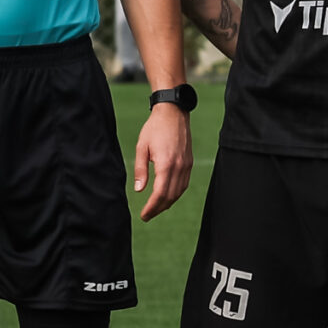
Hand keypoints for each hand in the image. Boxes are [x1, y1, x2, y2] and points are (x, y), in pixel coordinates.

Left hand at [130, 102, 192, 220]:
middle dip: (158, 209)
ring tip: (156, 208)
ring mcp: (186, 165)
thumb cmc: (154, 128)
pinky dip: (175, 194)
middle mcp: (179, 167)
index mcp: (166, 164)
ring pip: (179, 192)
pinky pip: (184, 184)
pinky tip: (167, 196)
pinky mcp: (189, 162)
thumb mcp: (141, 147)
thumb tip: (139, 190)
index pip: (160, 194)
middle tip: (147, 215)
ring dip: (167, 203)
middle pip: (170, 196)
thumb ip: (140, 170)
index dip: (151, 207)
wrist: (173, 112)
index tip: (143, 215)